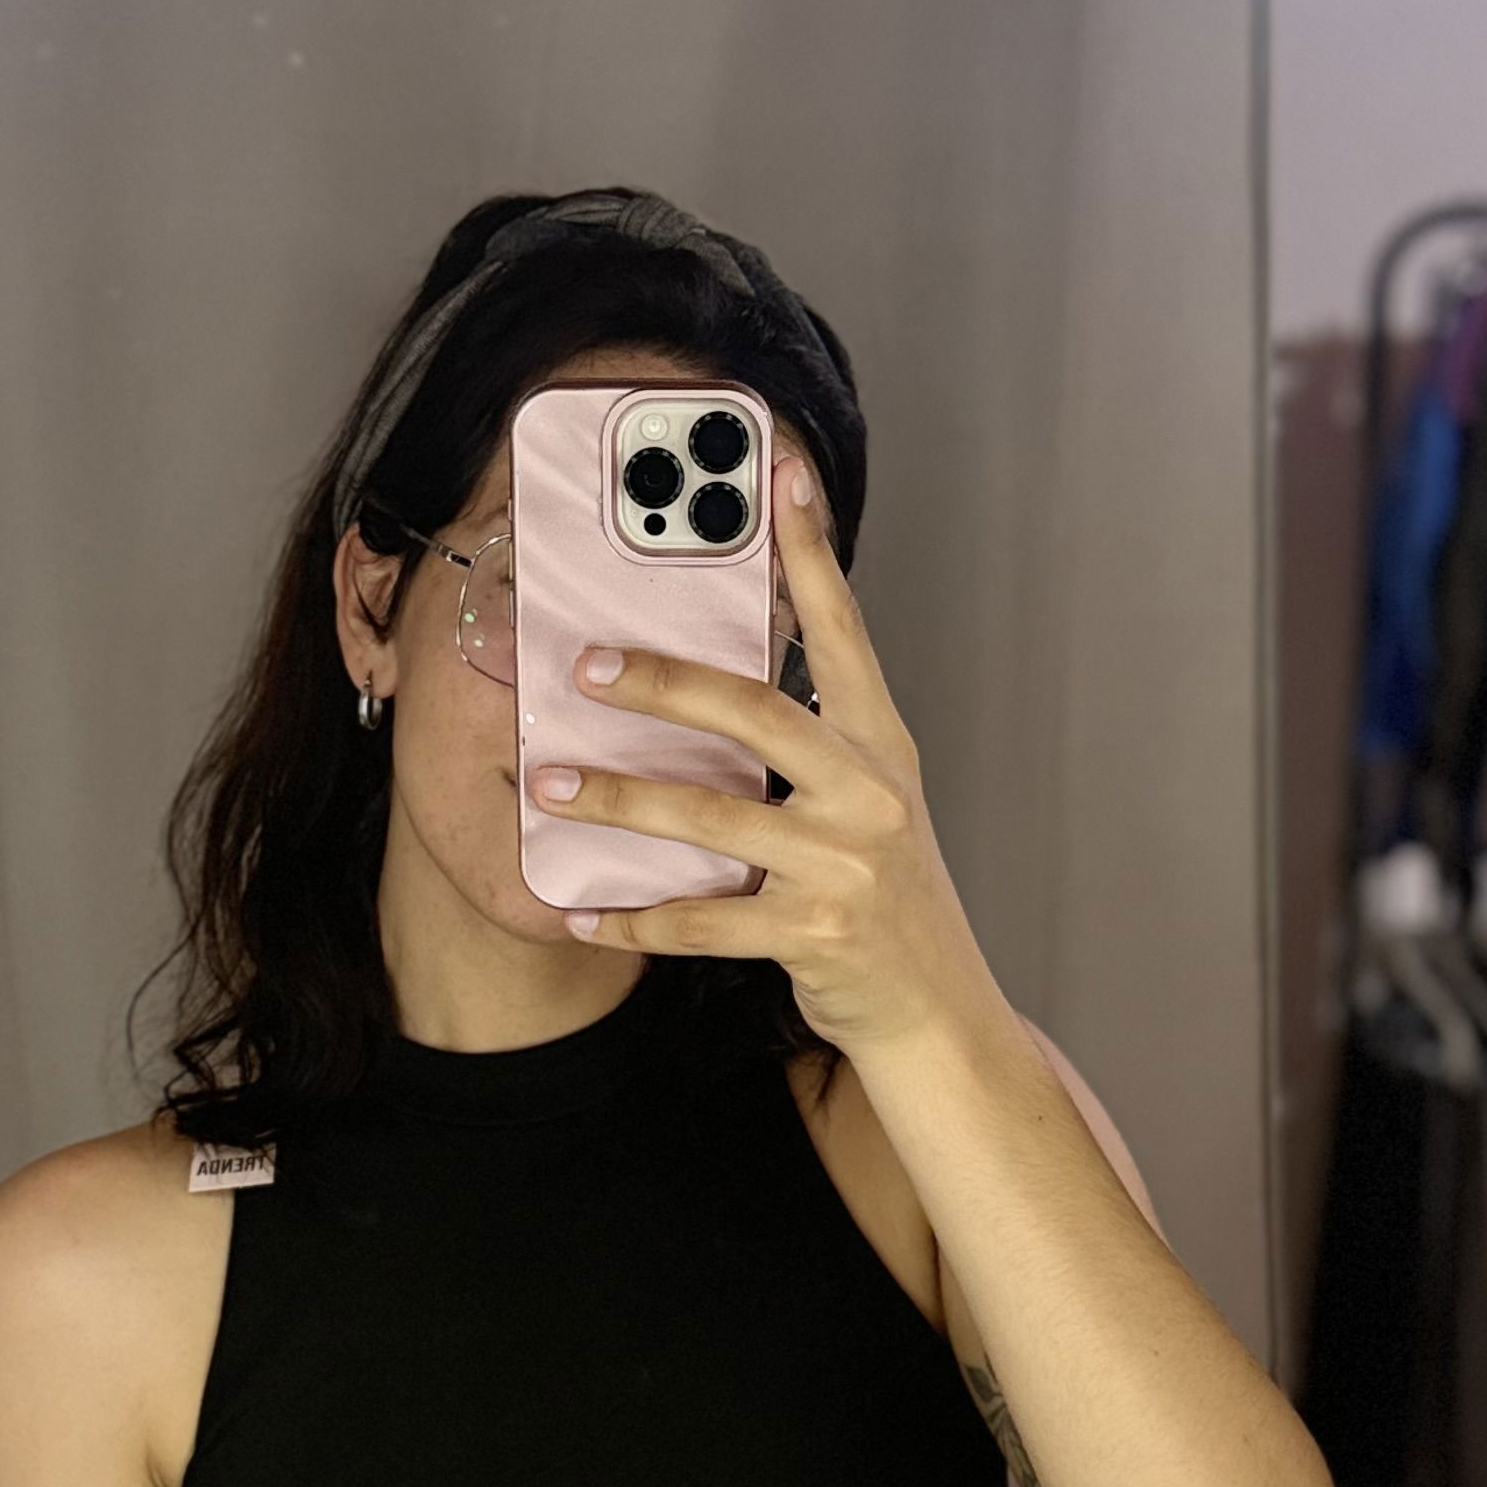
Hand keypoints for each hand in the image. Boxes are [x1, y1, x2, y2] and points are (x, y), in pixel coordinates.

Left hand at [537, 453, 1007, 1065]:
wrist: (936, 1010)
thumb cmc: (886, 897)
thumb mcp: (870, 803)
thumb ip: (814, 741)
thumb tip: (715, 680)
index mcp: (881, 746)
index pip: (843, 631)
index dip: (810, 553)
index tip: (778, 476)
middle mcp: (869, 793)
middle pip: (758, 712)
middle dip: (665, 682)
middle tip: (588, 662)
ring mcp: (844, 865)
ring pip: (711, 816)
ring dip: (619, 800)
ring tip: (550, 783)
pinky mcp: (812, 934)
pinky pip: (701, 921)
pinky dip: (634, 921)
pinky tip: (583, 913)